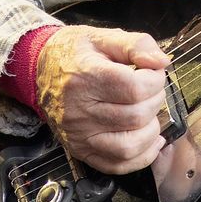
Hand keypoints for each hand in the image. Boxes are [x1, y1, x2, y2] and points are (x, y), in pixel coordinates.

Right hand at [35, 25, 171, 173]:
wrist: (39, 70)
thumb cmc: (74, 53)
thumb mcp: (103, 36)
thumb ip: (137, 44)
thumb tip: (162, 62)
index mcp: (86, 77)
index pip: (135, 89)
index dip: (155, 81)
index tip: (154, 73)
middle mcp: (80, 110)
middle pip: (135, 117)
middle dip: (155, 101)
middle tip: (152, 90)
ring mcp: (79, 134)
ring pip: (128, 146)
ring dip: (150, 131)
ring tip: (150, 114)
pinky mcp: (79, 150)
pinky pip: (115, 165)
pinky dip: (140, 157)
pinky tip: (149, 140)